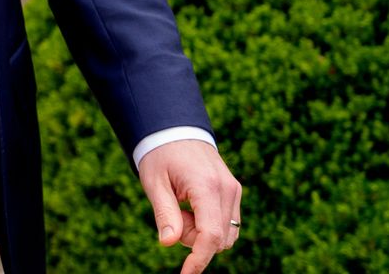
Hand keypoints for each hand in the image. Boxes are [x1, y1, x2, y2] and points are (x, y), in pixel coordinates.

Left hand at [138, 139, 242, 273]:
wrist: (176, 128)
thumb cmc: (160, 155)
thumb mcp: (154, 182)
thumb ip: (164, 213)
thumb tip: (169, 243)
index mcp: (206, 186)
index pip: (211, 235)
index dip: (199, 260)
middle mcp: (227, 189)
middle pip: (218, 239)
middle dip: (193, 240)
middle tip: (174, 214)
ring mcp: (234, 190)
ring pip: (225, 235)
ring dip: (202, 233)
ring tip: (182, 208)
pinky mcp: (234, 192)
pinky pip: (227, 224)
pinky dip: (210, 226)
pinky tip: (192, 208)